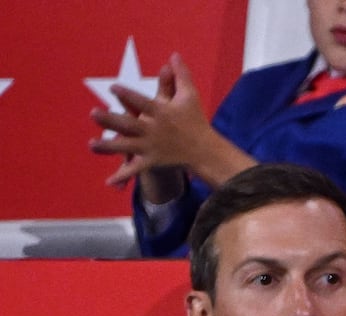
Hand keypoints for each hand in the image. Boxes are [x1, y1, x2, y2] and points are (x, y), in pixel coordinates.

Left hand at [90, 53, 252, 193]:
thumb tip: (174, 55)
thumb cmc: (195, 120)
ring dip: (108, 147)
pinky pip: (136, 170)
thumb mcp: (190, 96)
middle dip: (111, 120)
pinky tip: (109, 183)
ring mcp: (152, 147)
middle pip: (129, 125)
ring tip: (91, 145)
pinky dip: (123, 177)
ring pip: (126, 147)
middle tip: (93, 114)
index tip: (113, 88)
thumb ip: (180, 76)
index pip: (142, 102)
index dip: (128, 95)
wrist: (205, 150)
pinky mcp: (152, 161)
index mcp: (161, 113)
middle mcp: (154, 130)